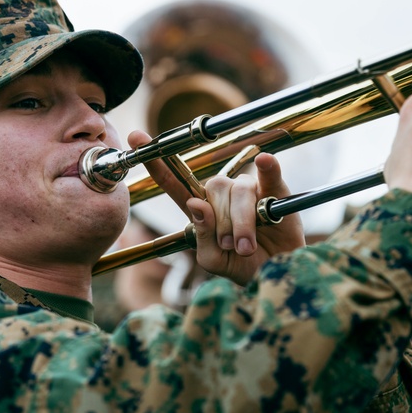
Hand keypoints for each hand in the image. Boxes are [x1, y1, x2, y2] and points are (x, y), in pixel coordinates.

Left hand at [131, 132, 304, 284]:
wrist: (276, 273)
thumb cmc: (242, 266)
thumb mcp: (213, 260)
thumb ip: (201, 236)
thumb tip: (197, 205)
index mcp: (201, 208)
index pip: (174, 181)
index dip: (156, 161)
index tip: (135, 138)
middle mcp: (222, 193)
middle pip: (211, 191)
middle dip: (221, 224)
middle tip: (231, 247)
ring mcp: (248, 188)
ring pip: (237, 192)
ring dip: (241, 224)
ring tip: (247, 246)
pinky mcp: (274, 189)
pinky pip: (269, 173)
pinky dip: (268, 167)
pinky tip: (265, 162)